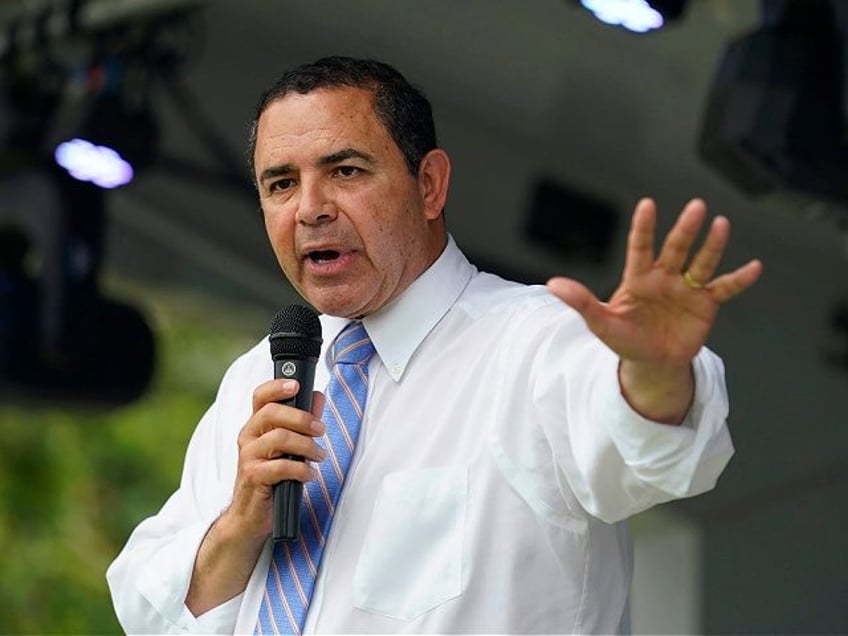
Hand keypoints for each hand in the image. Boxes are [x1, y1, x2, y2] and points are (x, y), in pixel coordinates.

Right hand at [226, 379, 326, 539]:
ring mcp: (248, 457)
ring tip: (320, 456)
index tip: (297, 385)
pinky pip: (280, 467)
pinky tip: (309, 475)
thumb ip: (302, 421)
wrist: (250, 516)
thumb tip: (317, 396)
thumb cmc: (271, 478)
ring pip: (278, 438)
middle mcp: (249, 437)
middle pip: (271, 413)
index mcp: (256, 425)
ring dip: (306, 446)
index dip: (277, 387)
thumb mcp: (288, 447)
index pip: (260, 397)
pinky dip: (301, 470)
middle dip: (301, 418)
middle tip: (320, 430)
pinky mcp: (253, 477)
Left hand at [546, 197, 761, 420]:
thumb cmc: (624, 339)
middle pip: (676, 249)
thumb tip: (552, 284)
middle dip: (685, 229)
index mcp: (638, 278)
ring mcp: (686, 289)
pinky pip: (724, 289)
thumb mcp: (600, 322)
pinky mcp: (706, 305)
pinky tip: (754, 266)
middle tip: (696, 207)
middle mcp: (665, 277)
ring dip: (712, 245)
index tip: (647, 205)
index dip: (643, 228)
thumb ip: (580, 301)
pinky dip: (739, 280)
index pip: (640, 248)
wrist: (651, 362)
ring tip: (721, 224)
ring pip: (701, 263)